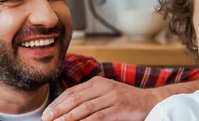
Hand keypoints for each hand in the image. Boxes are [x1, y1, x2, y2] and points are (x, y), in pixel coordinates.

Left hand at [41, 76, 159, 120]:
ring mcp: (112, 98)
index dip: (57, 103)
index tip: (47, 113)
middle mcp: (104, 87)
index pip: (72, 92)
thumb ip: (90, 97)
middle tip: (46, 119)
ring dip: (68, 118)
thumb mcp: (107, 93)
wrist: (151, 102)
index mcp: (98, 82)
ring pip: (84, 109)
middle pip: (75, 99)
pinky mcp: (119, 109)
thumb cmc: (127, 101)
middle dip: (58, 111)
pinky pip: (97, 117)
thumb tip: (68, 109)